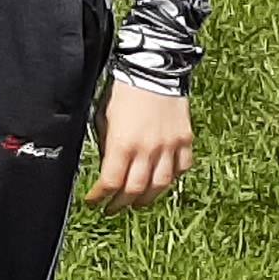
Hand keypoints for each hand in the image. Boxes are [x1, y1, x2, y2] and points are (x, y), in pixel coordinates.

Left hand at [87, 80, 195, 208]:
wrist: (152, 70)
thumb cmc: (122, 92)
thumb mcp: (103, 119)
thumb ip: (107, 146)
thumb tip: (107, 167)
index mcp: (122, 144)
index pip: (111, 183)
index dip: (100, 197)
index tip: (93, 202)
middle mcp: (148, 150)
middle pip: (135, 190)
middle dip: (121, 204)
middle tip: (112, 208)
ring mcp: (169, 147)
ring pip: (160, 185)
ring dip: (146, 199)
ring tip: (136, 203)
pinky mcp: (185, 141)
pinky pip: (181, 169)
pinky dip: (171, 179)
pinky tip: (161, 182)